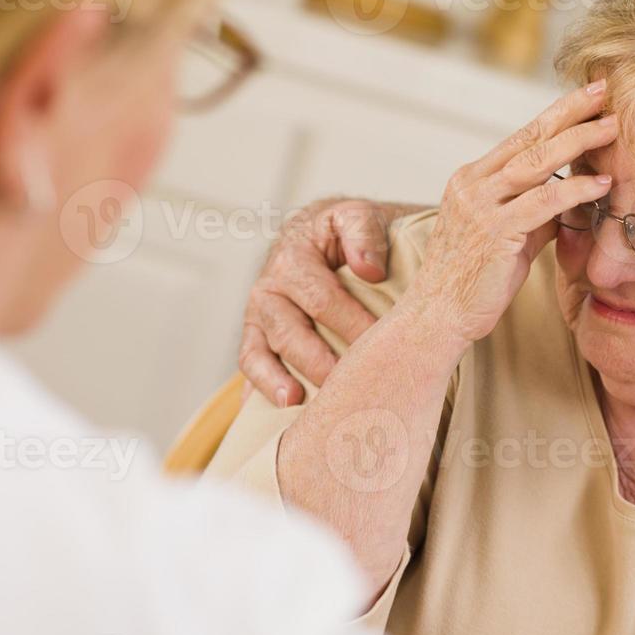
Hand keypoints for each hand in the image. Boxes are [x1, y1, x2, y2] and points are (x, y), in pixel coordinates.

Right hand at [240, 198, 406, 405]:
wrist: (330, 236)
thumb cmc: (350, 233)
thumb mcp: (359, 217)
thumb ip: (364, 233)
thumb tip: (369, 270)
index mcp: (294, 258)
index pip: (322, 299)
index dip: (352, 324)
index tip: (384, 348)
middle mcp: (269, 288)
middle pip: (289, 332)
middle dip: (320, 362)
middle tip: (351, 388)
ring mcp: (259, 316)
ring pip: (261, 352)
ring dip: (278, 381)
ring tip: (297, 403)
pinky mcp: (257, 339)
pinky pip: (251, 366)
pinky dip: (258, 390)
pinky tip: (276, 416)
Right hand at [404, 80, 616, 344]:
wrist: (438, 316)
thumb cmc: (474, 281)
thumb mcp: (506, 237)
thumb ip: (534, 213)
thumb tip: (570, 199)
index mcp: (471, 179)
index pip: (521, 137)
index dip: (556, 115)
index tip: (587, 97)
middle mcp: (473, 184)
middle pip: (530, 137)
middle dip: (570, 112)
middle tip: (605, 92)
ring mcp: (481, 206)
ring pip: (538, 162)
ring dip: (579, 141)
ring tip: (612, 128)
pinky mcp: (494, 232)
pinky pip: (544, 202)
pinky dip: (576, 190)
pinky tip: (602, 183)